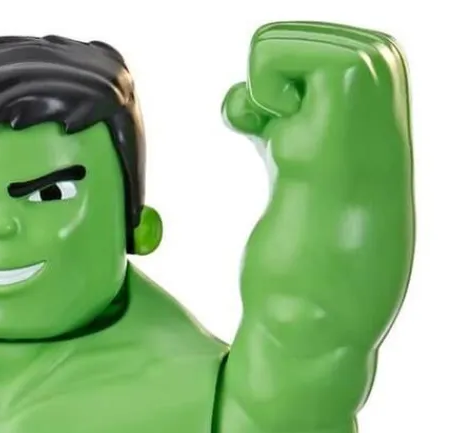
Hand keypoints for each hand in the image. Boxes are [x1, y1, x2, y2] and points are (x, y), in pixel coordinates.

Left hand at [223, 22, 407, 169]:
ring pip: (265, 45)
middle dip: (265, 93)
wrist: (331, 218)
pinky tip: (302, 125)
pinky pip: (267, 57)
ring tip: (305, 127)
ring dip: (268, 100)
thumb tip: (236, 101)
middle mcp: (371, 46)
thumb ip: (261, 102)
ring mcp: (365, 52)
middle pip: (268, 40)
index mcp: (362, 55)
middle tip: (299, 127)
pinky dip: (267, 98)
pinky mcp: (351, 64)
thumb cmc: (311, 179)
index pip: (278, 45)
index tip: (295, 122)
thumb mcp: (280, 127)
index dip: (267, 91)